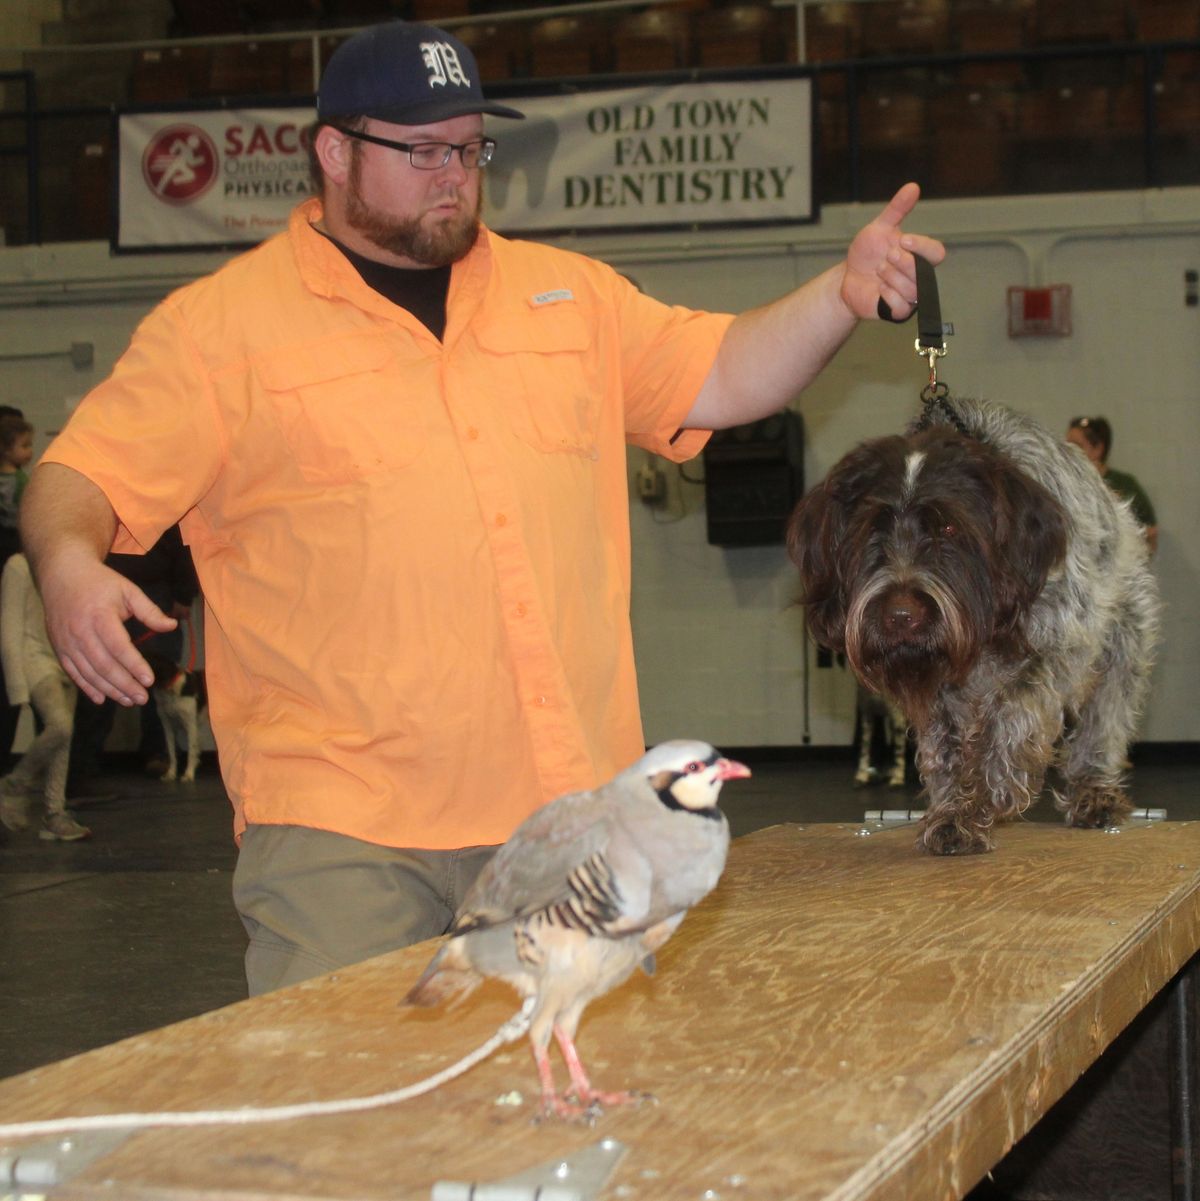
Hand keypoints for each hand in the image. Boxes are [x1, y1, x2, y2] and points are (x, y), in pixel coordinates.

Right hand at [38, 549, 176, 706]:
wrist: (62, 575)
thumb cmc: (101, 583)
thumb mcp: (128, 590)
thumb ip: (149, 611)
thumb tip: (172, 626)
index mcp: (100, 617)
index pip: (119, 647)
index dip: (134, 665)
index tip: (150, 680)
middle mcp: (80, 632)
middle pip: (104, 665)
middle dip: (124, 684)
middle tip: (142, 698)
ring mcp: (67, 642)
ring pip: (89, 672)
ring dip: (109, 689)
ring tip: (128, 701)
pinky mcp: (59, 647)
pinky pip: (72, 672)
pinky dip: (86, 687)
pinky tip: (102, 698)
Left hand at [841, 182, 945, 320]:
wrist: (847, 277)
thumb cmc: (867, 254)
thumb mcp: (879, 228)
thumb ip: (897, 209)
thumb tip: (913, 187)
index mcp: (918, 256)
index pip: (936, 253)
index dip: (922, 247)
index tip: (903, 240)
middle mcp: (918, 277)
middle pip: (924, 272)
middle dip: (903, 263)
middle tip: (886, 257)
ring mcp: (908, 295)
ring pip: (911, 290)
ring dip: (891, 277)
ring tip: (878, 271)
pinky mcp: (897, 311)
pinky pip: (901, 307)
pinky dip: (888, 296)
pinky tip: (879, 288)